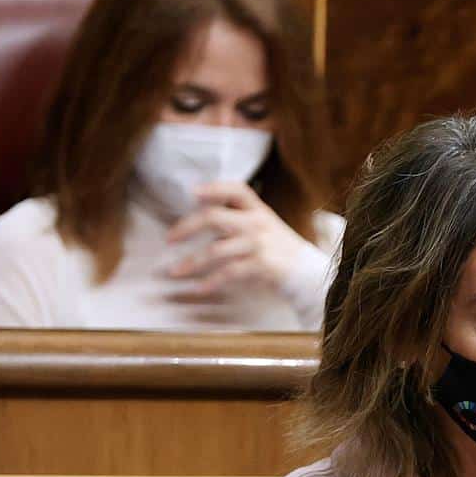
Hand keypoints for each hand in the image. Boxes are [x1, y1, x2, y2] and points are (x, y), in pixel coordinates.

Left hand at [164, 180, 313, 299]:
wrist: (305, 269)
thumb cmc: (277, 245)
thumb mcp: (262, 222)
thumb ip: (237, 214)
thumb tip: (201, 206)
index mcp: (257, 209)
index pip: (236, 190)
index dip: (214, 188)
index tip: (193, 193)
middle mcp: (256, 223)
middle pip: (214, 218)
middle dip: (187, 227)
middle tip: (170, 239)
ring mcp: (258, 245)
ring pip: (216, 250)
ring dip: (192, 262)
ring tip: (175, 271)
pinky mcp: (260, 266)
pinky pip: (229, 273)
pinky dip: (211, 282)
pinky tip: (199, 288)